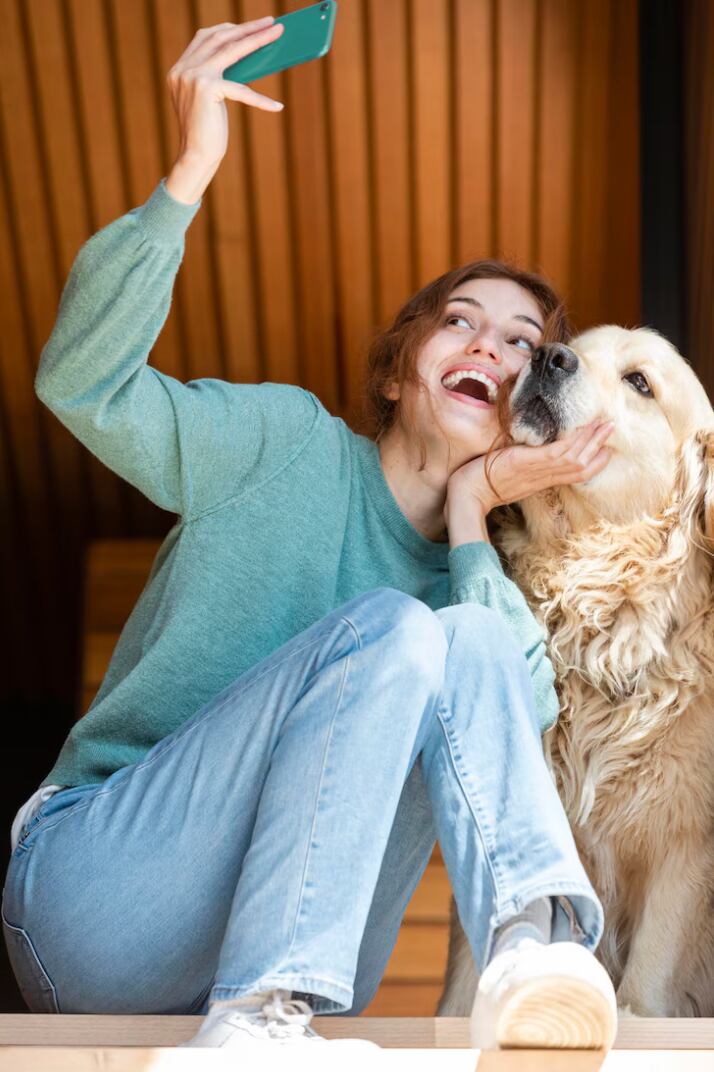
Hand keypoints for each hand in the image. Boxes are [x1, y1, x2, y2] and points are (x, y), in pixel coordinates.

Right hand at [165, 17, 284, 200]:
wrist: (195, 157)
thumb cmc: (208, 132)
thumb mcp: (213, 99)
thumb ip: (221, 77)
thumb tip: (249, 59)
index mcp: (180, 68)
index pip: (206, 37)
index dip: (229, 28)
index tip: (250, 24)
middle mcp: (183, 69)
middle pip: (220, 37)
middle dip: (247, 28)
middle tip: (271, 22)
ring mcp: (192, 77)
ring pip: (231, 51)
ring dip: (257, 40)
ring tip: (277, 35)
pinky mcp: (206, 90)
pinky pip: (241, 89)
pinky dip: (260, 100)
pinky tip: (277, 106)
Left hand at [446, 419, 614, 526]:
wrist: (468, 495)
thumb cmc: (483, 484)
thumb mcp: (511, 475)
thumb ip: (525, 466)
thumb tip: (528, 450)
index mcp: (542, 481)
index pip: (577, 473)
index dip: (594, 461)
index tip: (606, 447)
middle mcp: (544, 477)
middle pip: (583, 465)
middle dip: (599, 446)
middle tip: (612, 427)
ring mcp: (538, 470)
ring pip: (576, 457)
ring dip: (592, 440)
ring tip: (604, 424)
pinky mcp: (528, 462)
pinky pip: (558, 452)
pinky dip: (574, 441)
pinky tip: (582, 428)